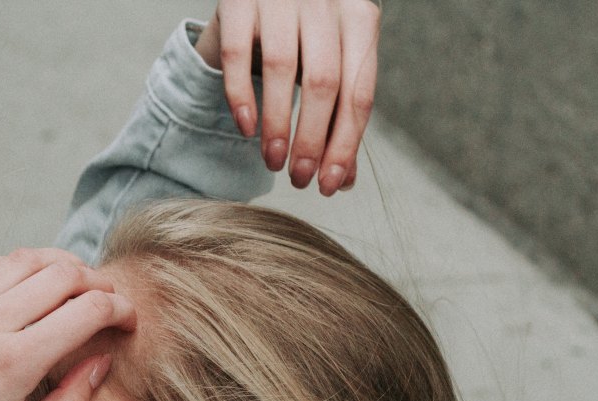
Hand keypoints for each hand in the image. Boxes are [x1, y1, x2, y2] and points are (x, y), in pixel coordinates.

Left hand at [0, 249, 134, 400]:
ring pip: (25, 258)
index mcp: (13, 363)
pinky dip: (15, 267)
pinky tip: (23, 290)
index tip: (128, 324)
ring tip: (73, 291)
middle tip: (108, 304)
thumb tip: (101, 364)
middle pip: (63, 272)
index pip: (88, 308)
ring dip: (59, 267)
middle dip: (98, 282)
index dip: (121, 310)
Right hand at [195, 0, 379, 194]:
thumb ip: (338, 120)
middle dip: (311, 140)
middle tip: (299, 179)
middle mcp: (325, 2)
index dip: (345, 144)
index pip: (358, 92)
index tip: (328, 185)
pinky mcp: (239, 1)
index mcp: (360, 19)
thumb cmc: (303, 40)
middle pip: (324, 82)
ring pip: (282, 68)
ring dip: (278, 124)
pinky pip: (237, 53)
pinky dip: (241, 95)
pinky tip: (246, 127)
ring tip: (272, 162)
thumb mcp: (330, 71)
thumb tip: (343, 181)